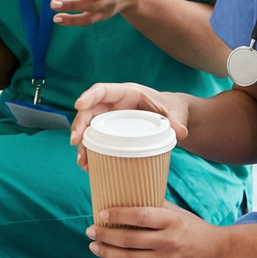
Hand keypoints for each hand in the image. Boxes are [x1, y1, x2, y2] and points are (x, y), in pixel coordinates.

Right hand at [70, 82, 189, 167]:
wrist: (172, 116)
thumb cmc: (171, 108)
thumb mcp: (174, 112)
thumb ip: (175, 121)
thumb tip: (181, 133)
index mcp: (126, 93)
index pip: (102, 90)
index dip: (89, 96)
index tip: (79, 105)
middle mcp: (114, 105)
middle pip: (90, 111)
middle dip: (79, 125)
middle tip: (75, 141)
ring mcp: (111, 119)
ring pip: (90, 128)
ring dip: (83, 145)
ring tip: (82, 162)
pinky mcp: (112, 133)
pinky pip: (97, 141)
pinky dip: (92, 153)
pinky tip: (89, 167)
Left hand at [86, 203, 234, 257]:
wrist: (217, 253)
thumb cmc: (194, 228)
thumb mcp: (177, 213)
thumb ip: (155, 207)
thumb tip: (126, 198)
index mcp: (172, 221)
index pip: (140, 216)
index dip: (118, 215)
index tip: (101, 213)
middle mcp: (169, 242)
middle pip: (130, 240)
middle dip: (105, 235)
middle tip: (90, 231)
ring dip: (108, 252)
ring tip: (94, 246)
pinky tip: (112, 257)